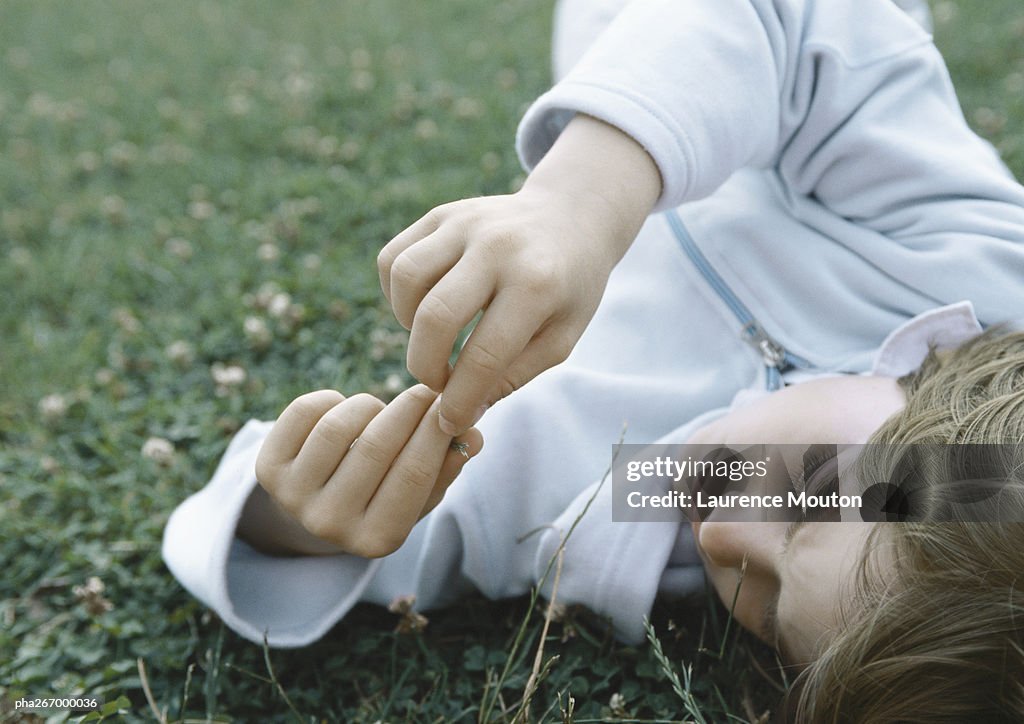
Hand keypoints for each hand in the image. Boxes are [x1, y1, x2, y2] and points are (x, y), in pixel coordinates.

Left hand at [253, 385, 482, 557]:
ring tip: (381, 408)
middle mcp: (331, 526)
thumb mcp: (421, 494)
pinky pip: (303, 413)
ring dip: (369, 405)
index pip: (414, 474)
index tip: (452, 401)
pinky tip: (344, 408)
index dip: (437, 430)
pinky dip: (330, 400)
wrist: (318, 512)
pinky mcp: (267, 471)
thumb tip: (472, 436)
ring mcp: (294, 500)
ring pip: (338, 427)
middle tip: (426, 389)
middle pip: (377, 447)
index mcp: (378, 540)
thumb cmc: (384, 498)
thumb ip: (447, 467)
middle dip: (409, 408)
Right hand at [378, 115, 661, 435]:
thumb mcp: (561, 338)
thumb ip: (514, 376)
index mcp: (537, 284)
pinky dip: (397, 295)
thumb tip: (461, 413)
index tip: (450, 421)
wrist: (570, 218)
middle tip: (438, 383)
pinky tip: (421, 309)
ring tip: (430, 340)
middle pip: (435, 317)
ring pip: (406, 279)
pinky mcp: (441, 214)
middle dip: (426, 366)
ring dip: (407, 326)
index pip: (485, 355)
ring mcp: (465, 223)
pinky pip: (394, 258)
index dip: (460, 398)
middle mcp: (498, 247)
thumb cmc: (568, 289)